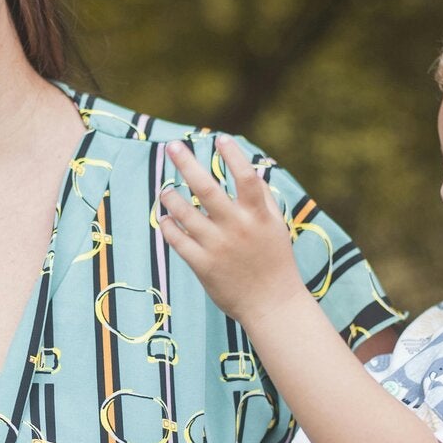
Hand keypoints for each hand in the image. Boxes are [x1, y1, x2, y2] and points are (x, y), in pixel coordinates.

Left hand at [158, 136, 302, 323]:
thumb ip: (262, 198)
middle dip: (187, 162)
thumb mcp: (276, 226)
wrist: (273, 305)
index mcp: (258, 216)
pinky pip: (177, 240)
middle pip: (206, 188)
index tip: (219, 138)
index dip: (232, 155)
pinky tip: (166, 218)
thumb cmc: (275, 261)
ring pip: (184, 213)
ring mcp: (218, 247)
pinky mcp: (203, 266)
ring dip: (171, 197)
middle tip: (172, 145)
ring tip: (166, 189)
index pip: (245, 176)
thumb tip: (250, 170)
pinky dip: (168, 225)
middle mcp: (237, 228)